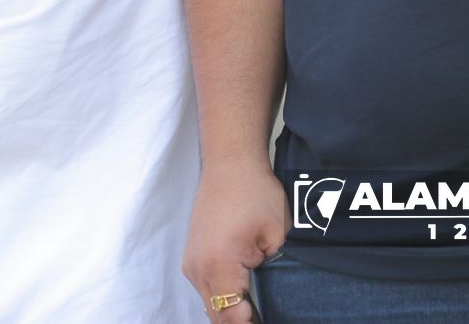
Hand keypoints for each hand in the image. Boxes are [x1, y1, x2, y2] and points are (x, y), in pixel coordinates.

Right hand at [183, 156, 286, 323]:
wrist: (230, 162)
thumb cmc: (256, 194)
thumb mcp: (277, 237)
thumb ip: (270, 275)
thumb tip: (264, 299)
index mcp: (219, 264)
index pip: (231, 315)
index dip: (250, 323)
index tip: (268, 320)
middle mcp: (198, 268)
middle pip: (217, 315)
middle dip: (240, 322)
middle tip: (264, 318)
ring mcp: (191, 262)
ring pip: (210, 304)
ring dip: (230, 312)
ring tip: (256, 311)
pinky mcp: (192, 256)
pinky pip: (206, 289)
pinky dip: (222, 298)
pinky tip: (243, 297)